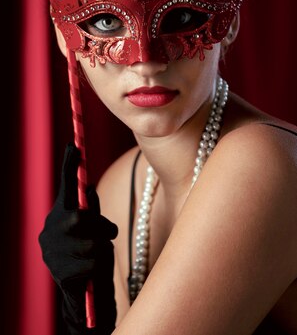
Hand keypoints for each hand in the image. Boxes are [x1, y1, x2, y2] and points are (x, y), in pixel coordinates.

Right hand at [39, 144, 117, 333]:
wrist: (88, 291)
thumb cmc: (95, 254)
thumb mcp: (98, 229)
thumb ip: (93, 211)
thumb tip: (88, 188)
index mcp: (61, 215)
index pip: (66, 187)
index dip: (69, 166)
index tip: (74, 145)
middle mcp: (50, 230)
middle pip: (80, 218)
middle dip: (100, 227)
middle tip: (107, 235)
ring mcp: (50, 252)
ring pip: (90, 243)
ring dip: (102, 250)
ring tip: (97, 256)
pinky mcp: (58, 273)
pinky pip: (90, 264)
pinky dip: (98, 268)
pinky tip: (90, 272)